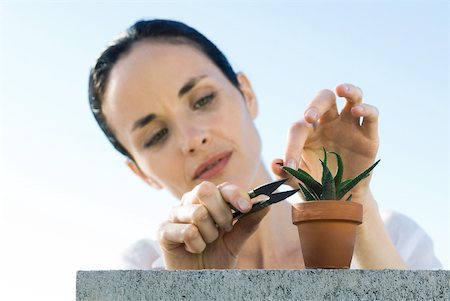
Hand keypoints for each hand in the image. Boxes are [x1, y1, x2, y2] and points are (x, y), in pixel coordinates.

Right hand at [157, 181, 268, 268]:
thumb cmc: (216, 256)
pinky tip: (194, 250)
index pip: (222, 186)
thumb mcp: (236, 240)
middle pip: (205, 190)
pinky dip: (197, 245)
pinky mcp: (163, 230)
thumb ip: (249, 221)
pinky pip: (187, 231)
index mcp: (208, 200)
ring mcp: (174, 215)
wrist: (199, 280)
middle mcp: (189, 202)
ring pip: (198, 213)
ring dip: (209, 235)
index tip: (247, 207)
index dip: (236, 195)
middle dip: (221, 213)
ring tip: (207, 243)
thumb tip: (266, 201)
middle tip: (224, 230)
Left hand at [272, 83, 378, 201]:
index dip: (291, 146)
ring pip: (352, 97)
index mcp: (308, 131)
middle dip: (316, 104)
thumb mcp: (298, 182)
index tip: (290, 167)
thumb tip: (276, 164)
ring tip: (340, 89)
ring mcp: (350, 127)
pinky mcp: (368, 136)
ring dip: (348, 90)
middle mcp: (329, 123)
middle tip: (310, 117)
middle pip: (324, 98)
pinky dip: (367, 109)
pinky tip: (357, 111)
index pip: (298, 128)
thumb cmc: (315, 185)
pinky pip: (371, 116)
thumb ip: (286, 174)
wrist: (340, 199)